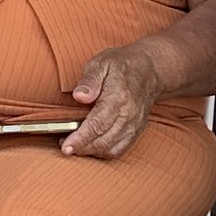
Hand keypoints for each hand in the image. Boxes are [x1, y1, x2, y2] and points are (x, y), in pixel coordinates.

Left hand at [66, 40, 166, 161]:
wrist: (151, 69)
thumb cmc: (122, 64)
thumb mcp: (101, 63)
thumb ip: (89, 80)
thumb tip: (79, 96)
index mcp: (118, 98)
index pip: (97, 125)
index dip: (80, 139)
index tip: (66, 146)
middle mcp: (129, 115)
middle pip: (103, 141)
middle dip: (82, 149)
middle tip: (65, 147)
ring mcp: (135, 125)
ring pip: (111, 149)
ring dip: (92, 152)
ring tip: (75, 146)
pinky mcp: (137, 130)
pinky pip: (120, 149)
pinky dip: (104, 153)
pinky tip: (91, 147)